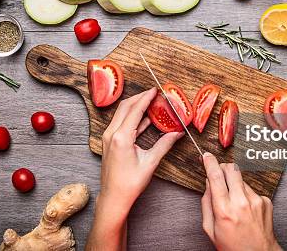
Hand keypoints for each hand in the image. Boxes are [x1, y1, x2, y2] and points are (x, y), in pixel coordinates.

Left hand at [87, 88, 183, 250]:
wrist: (113, 197)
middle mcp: (112, 134)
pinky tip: (145, 119)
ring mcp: (108, 138)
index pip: (135, 110)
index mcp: (122, 137)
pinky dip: (132, 117)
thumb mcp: (150, 162)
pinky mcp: (109, 142)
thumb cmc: (130, 183)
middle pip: (125, 107)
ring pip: (121, 114)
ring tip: (150, 103)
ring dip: (135, 106)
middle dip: (140, 98)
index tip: (155, 90)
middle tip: (153, 93)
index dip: (146, 98)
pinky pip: (120, 123)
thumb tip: (178, 133)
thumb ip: (164, 144)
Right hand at [201, 152, 281, 250]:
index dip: (209, 163)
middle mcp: (242, 203)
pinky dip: (246, 194)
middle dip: (223, 167)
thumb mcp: (210, 229)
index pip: (215, 177)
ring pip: (241, 179)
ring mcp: (256, 201)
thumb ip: (206, 203)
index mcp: (224, 210)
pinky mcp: (266, 201)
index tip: (206, 156)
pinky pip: (252, 190)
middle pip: (231, 170)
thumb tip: (208, 184)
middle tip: (218, 171)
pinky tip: (245, 209)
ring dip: (235, 184)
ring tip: (233, 201)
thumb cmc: (233, 247)